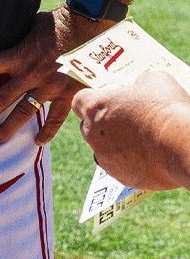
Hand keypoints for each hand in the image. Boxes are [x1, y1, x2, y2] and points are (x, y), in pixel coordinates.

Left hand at [0, 7, 97, 145]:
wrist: (91, 26)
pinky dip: (48, 131)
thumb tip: (6, 30)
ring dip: (8, 128)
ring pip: (24, 112)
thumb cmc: (60, 21)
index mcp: (20, 55)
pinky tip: (38, 141)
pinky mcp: (68, 93)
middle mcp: (31, 74)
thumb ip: (19, 36)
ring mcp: (50, 86)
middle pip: (2, 98)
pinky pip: (56, 117)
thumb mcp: (33, 24)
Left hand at [72, 71, 189, 190]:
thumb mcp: (153, 80)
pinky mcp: (122, 178)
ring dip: (117, 144)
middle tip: (129, 119)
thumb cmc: (166, 108)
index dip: (93, 99)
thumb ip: (137, 85)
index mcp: (94, 108)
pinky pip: (122, 168)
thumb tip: (139, 88)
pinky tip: (151, 155)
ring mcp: (106, 159)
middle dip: (104, 122)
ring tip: (143, 139)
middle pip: (89, 126)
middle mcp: (93, 135)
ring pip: (104, 150)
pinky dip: (132, 163)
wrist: (182, 145)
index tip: (108, 99)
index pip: (79, 101)